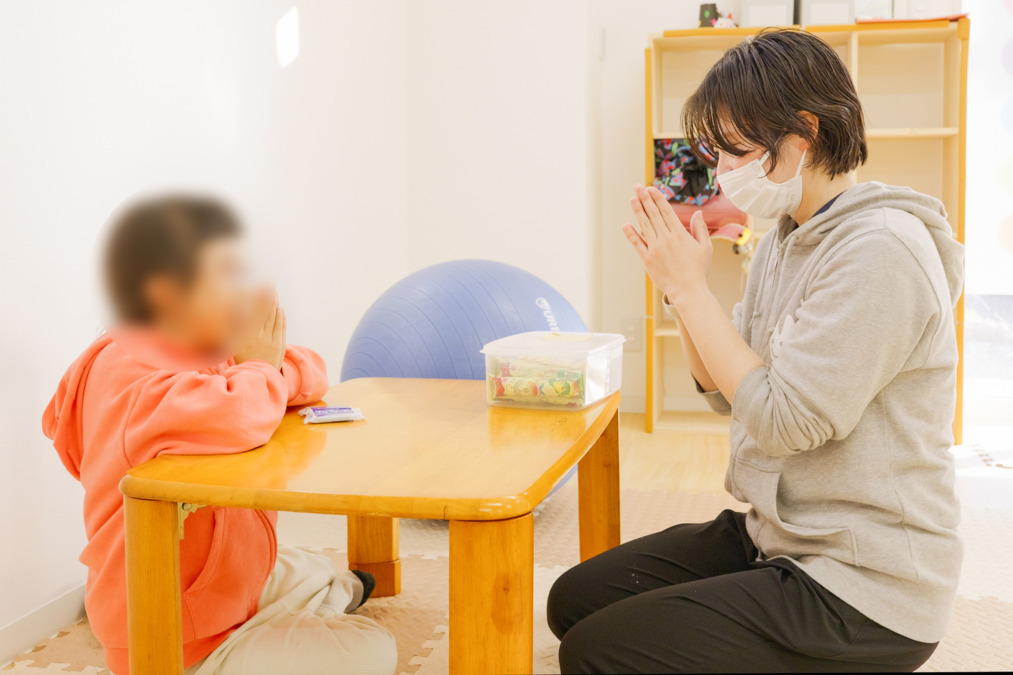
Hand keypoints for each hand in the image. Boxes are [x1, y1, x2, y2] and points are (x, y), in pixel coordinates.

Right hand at [235, 292, 285, 370]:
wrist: (256, 377)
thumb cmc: (242, 359)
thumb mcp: (234, 344)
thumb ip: (236, 327)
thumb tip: (237, 311)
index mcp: (244, 334)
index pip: (252, 312)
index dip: (255, 298)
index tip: (257, 286)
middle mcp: (257, 336)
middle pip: (263, 312)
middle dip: (266, 296)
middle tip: (269, 283)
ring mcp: (269, 340)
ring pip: (273, 318)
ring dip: (274, 303)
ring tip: (274, 292)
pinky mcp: (279, 344)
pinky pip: (280, 327)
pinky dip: (281, 317)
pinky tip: (280, 308)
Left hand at [622, 185, 712, 305]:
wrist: (688, 291)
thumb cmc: (699, 270)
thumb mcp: (705, 247)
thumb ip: (699, 229)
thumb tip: (697, 213)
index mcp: (680, 234)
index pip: (666, 211)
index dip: (657, 198)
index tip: (651, 188)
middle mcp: (666, 239)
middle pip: (653, 215)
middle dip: (645, 199)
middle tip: (637, 186)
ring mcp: (655, 249)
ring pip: (645, 226)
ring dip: (637, 211)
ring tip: (632, 199)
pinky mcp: (648, 260)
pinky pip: (638, 244)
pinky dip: (631, 234)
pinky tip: (626, 225)